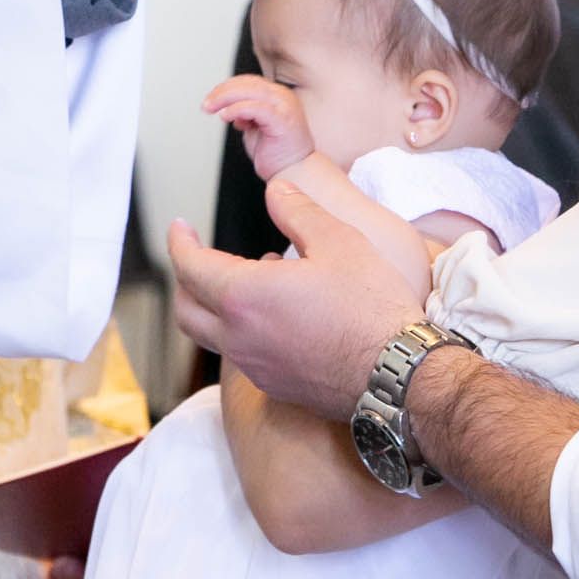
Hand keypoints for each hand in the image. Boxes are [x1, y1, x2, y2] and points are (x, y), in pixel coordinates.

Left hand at [169, 177, 421, 418]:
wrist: (398, 376)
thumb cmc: (371, 310)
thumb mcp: (339, 241)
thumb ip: (298, 212)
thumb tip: (276, 192)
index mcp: (245, 297)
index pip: (190, 267)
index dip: (179, 242)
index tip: (179, 228)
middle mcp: (240, 337)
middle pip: (186, 309)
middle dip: (184, 279)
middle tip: (195, 257)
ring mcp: (256, 366)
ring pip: (211, 336)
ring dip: (217, 304)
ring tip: (251, 277)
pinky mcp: (276, 385)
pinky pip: (242, 354)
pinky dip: (242, 328)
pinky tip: (278, 312)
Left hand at [203, 74, 314, 178]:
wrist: (294, 173)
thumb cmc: (277, 154)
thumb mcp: (255, 128)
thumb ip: (244, 115)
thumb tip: (226, 109)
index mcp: (278, 96)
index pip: (249, 82)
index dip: (227, 87)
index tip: (211, 99)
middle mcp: (283, 97)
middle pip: (248, 83)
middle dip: (222, 92)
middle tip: (206, 104)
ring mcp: (285, 106)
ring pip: (250, 91)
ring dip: (225, 98)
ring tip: (211, 108)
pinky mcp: (283, 120)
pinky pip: (256, 108)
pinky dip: (237, 109)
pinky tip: (226, 116)